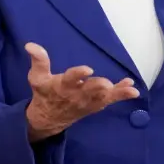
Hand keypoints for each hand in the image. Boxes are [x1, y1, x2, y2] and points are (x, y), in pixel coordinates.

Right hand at [24, 42, 139, 139]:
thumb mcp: (37, 78)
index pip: (70, 80)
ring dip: (116, 93)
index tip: (87, 69)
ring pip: (103, 97)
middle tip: (107, 84)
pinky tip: (133, 90)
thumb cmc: (44, 93)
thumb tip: (30, 45)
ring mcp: (88, 102)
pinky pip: (110, 100)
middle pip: (89, 91)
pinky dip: (122, 95)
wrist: (49, 118)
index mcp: (62, 86)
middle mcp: (76, 95)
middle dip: (98, 87)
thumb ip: (38, 61)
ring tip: (129, 89)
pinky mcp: (96, 105)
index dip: (78, 75)